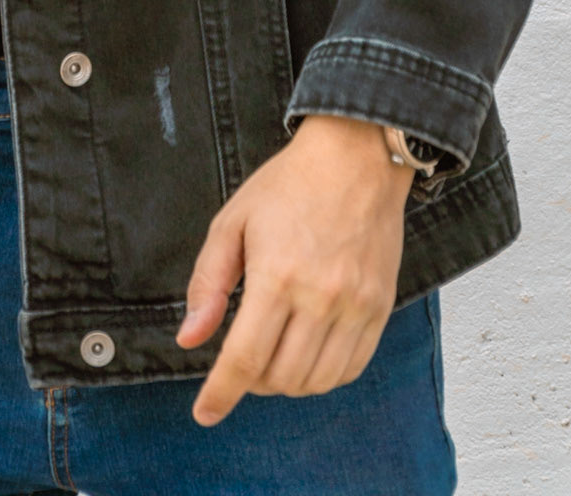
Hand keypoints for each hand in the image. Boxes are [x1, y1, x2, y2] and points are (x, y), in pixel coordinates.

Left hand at [176, 114, 412, 423]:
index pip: (244, 358)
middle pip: (279, 378)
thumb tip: (190, 339)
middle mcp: (320, 298)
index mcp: (276, 276)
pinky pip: (350, 369)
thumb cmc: (289, 185)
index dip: (221, 393)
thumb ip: (209, 284)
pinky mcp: (380, 308)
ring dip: (286, 382)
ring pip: (315, 381)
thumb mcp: (232, 222)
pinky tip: (307, 353)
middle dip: (251, 381)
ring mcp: (355, 306)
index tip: (205, 412)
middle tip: (242, 358)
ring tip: (273, 354)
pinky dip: (323, 375)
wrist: (355, 158)